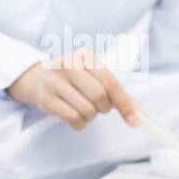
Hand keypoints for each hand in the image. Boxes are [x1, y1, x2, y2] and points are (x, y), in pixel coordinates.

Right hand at [6, 48, 138, 130]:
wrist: (36, 79)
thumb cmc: (74, 79)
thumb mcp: (94, 76)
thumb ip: (118, 93)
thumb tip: (142, 114)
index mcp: (84, 55)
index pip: (110, 82)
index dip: (125, 103)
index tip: (134, 121)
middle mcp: (68, 64)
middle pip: (99, 96)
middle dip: (104, 108)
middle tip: (99, 107)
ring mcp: (55, 81)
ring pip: (87, 110)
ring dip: (91, 116)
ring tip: (84, 109)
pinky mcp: (46, 99)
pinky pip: (73, 119)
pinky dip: (80, 124)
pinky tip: (76, 117)